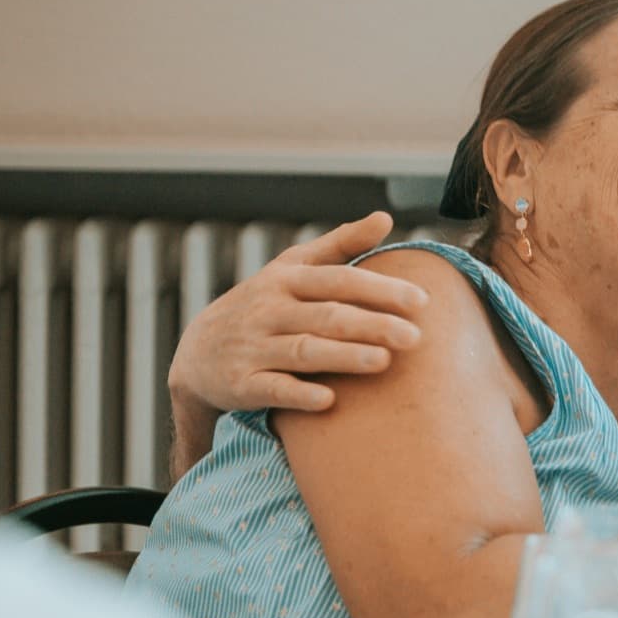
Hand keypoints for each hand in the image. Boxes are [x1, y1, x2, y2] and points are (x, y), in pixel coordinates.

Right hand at [166, 212, 428, 414]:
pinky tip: (329, 400)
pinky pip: (271, 388)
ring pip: (304, 350)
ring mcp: (253, 347)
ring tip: (383, 361)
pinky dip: (298, 393)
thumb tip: (385, 217)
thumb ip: (341, 243)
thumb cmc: (265, 303)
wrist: (196, 351)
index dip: (380, 289)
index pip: (339, 280)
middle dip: (372, 325)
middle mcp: (269, 310)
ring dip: (343, 356)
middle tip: (415, 337)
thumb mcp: (293, 267)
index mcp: (287, 280)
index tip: (422, 300)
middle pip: (328, 316)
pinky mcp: (241, 384)